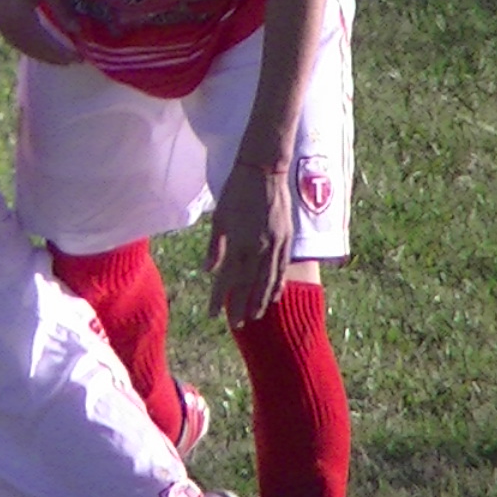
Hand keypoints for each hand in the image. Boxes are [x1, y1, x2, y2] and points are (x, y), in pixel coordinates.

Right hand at [0, 0, 81, 64]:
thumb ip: (61, 9)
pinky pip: (12, 38)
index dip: (61, 53)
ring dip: (38, 53)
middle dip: (51, 57)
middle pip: (30, 49)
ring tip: (55, 55)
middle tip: (70, 60)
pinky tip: (36, 42)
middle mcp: (6, 26)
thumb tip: (76, 30)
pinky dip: (27, 45)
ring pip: (20, 45)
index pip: (44, 44)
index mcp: (20, 20)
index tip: (78, 58)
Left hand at [204, 163, 293, 325]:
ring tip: (254, 316)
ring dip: (260, 300)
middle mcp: (261, 247)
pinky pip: (282, 267)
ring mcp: (277, 244)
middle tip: (236, 325)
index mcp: (241, 243)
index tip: (214, 314)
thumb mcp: (219, 217)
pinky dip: (277, 284)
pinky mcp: (287, 238)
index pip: (229, 278)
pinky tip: (273, 295)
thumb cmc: (236, 192)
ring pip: (269, 280)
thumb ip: (216, 246)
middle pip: (250, 284)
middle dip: (242, 306)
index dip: (221, 298)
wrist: (265, 170)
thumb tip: (209, 270)